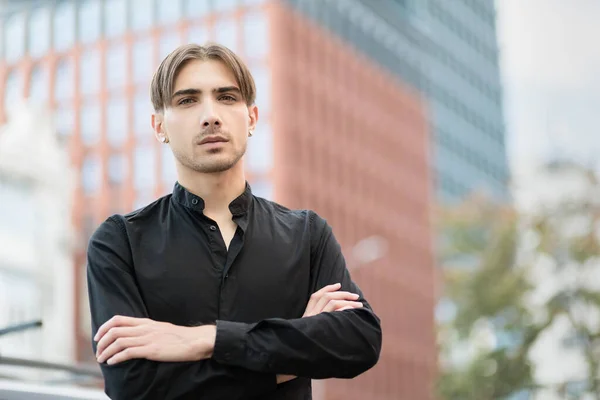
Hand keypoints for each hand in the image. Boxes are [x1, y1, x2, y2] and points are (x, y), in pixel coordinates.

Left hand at [94, 316, 215, 364]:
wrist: (194, 341)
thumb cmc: (179, 337)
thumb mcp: (160, 329)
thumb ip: (147, 330)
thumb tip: (134, 337)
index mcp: (145, 322)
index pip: (118, 320)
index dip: (104, 328)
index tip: (98, 337)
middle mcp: (144, 328)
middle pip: (114, 330)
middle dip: (101, 342)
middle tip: (98, 351)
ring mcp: (147, 339)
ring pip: (118, 342)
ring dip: (106, 351)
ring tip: (101, 359)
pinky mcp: (151, 350)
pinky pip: (128, 353)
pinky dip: (116, 357)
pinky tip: (112, 362)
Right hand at [276, 284, 362, 383]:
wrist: (300, 357)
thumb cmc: (310, 346)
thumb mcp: (312, 331)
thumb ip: (320, 322)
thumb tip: (336, 315)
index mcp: (307, 315)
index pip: (315, 296)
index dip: (327, 288)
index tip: (339, 285)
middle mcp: (310, 316)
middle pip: (326, 297)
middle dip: (343, 294)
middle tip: (356, 296)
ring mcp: (315, 321)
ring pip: (332, 303)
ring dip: (348, 301)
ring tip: (359, 305)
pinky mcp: (321, 327)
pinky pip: (334, 313)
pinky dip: (344, 309)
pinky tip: (352, 312)